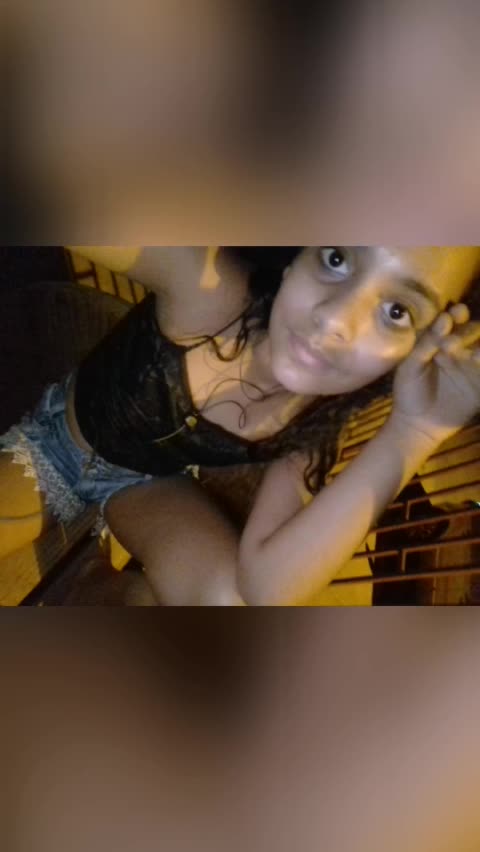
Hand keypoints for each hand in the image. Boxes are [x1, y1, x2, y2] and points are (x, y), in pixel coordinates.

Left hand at [391, 303, 479, 447]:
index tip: (450, 317)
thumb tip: (444, 319)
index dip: (456, 315)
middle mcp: (460, 350)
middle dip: (466, 333)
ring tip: (475, 356)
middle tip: (451, 344)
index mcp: (441, 341)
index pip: (453, 321)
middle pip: (473, 332)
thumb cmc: (409, 391)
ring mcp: (473, 367)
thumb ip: (425, 344)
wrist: (417, 424)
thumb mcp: (411, 367)